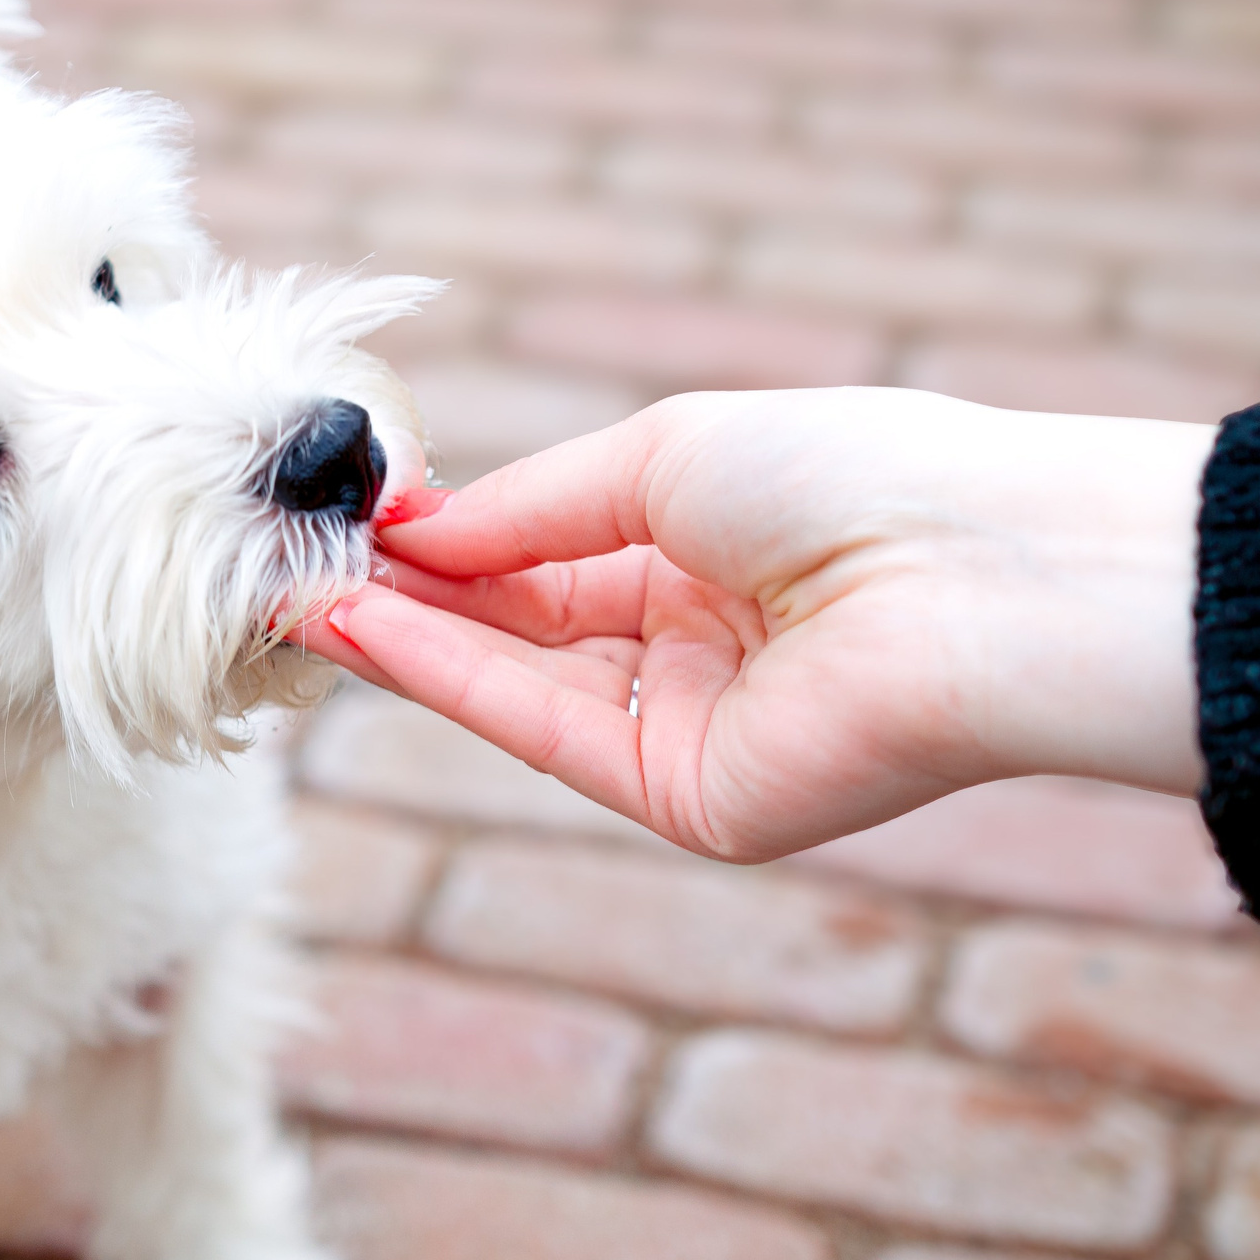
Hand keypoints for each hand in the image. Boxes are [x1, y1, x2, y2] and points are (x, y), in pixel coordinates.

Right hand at [301, 388, 1214, 862]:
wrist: (972, 574)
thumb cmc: (847, 476)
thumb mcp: (661, 456)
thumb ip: (527, 509)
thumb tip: (413, 531)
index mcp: (710, 555)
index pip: (547, 558)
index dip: (447, 542)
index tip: (346, 519)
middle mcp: (695, 649)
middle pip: (518, 630)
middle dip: (406, 597)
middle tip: (287, 564)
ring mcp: (688, 732)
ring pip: (515, 688)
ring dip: (404, 642)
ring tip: (295, 594)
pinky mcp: (688, 804)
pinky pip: (544, 734)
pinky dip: (449, 682)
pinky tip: (363, 629)